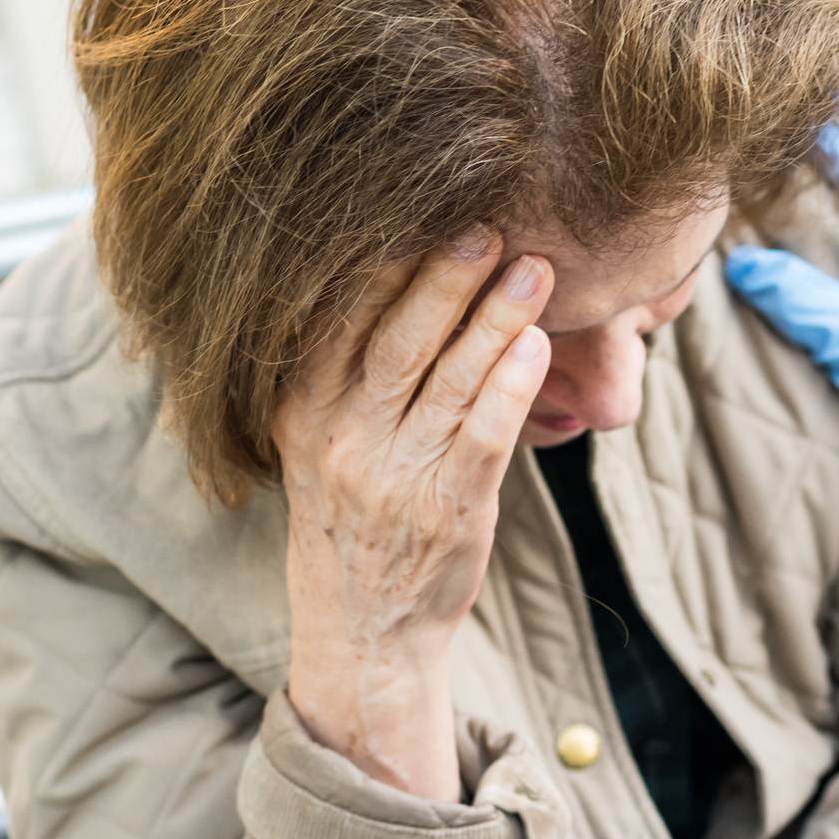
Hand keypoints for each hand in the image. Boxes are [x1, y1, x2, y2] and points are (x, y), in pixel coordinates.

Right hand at [272, 240, 552, 801]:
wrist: (364, 631)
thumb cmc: (352, 519)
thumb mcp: (315, 443)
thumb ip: (339, 372)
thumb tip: (390, 280)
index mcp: (302, 410)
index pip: (337, 319)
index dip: (379, 262)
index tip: (418, 207)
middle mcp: (342, 438)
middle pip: (398, 338)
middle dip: (444, 276)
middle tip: (487, 223)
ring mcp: (396, 475)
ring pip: (450, 380)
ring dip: (496, 318)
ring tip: (536, 268)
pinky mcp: (449, 508)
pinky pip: (483, 435)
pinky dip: (511, 387)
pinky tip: (536, 345)